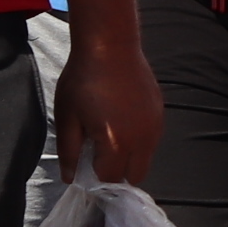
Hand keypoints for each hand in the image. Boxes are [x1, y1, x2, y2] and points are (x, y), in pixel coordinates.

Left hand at [53, 34, 163, 185]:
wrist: (110, 47)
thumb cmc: (83, 81)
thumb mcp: (67, 118)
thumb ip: (69, 152)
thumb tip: (70, 177)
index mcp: (116, 143)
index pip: (110, 179)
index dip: (96, 179)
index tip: (85, 169)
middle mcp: (141, 138)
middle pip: (136, 176)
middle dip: (118, 173)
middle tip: (99, 158)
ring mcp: (154, 125)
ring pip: (146, 158)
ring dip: (130, 157)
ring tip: (109, 136)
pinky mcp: (160, 112)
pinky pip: (152, 139)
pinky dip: (139, 140)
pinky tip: (121, 121)